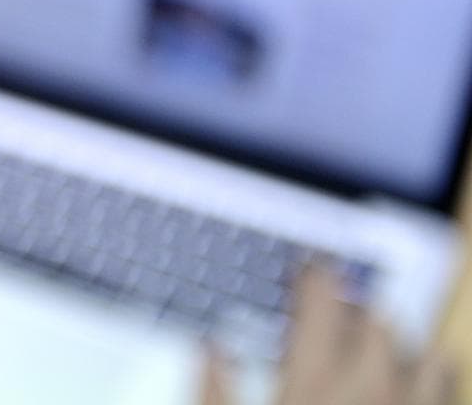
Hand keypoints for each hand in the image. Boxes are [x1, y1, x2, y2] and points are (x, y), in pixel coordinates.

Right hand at [201, 267, 458, 404]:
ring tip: (376, 350)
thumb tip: (211, 346)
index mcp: (313, 384)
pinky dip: (431, 376)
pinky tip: (411, 385)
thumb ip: (214, 390)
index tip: (308, 267)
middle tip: (334, 314)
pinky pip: (447, 386)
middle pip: (377, 321)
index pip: (320, 303)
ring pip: (424, 353)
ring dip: (400, 344)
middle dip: (356, 310)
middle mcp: (369, 390)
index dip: (314, 274)